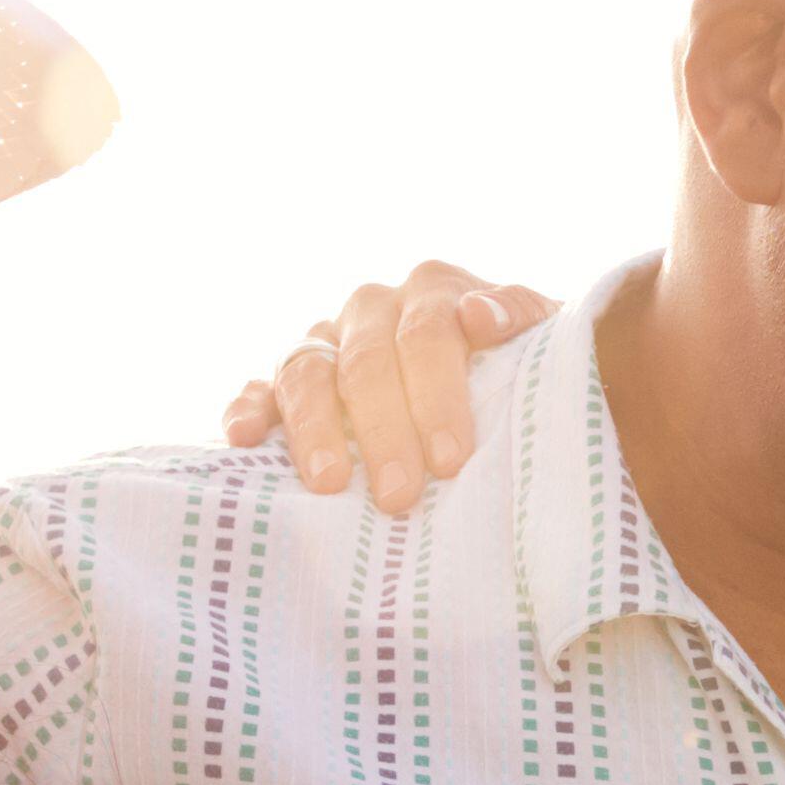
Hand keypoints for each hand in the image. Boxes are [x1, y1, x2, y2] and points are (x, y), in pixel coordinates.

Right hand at [215, 264, 547, 510]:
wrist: (495, 372)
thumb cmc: (521, 368)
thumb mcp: (540, 340)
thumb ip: (522, 318)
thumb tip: (479, 317)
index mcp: (433, 290)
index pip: (429, 333)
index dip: (437, 394)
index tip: (451, 459)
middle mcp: (373, 308)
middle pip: (367, 361)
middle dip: (382, 430)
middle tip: (398, 494)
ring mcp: (326, 341)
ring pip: (305, 371)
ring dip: (314, 427)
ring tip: (329, 483)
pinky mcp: (286, 380)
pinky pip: (259, 388)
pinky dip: (247, 408)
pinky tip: (244, 438)